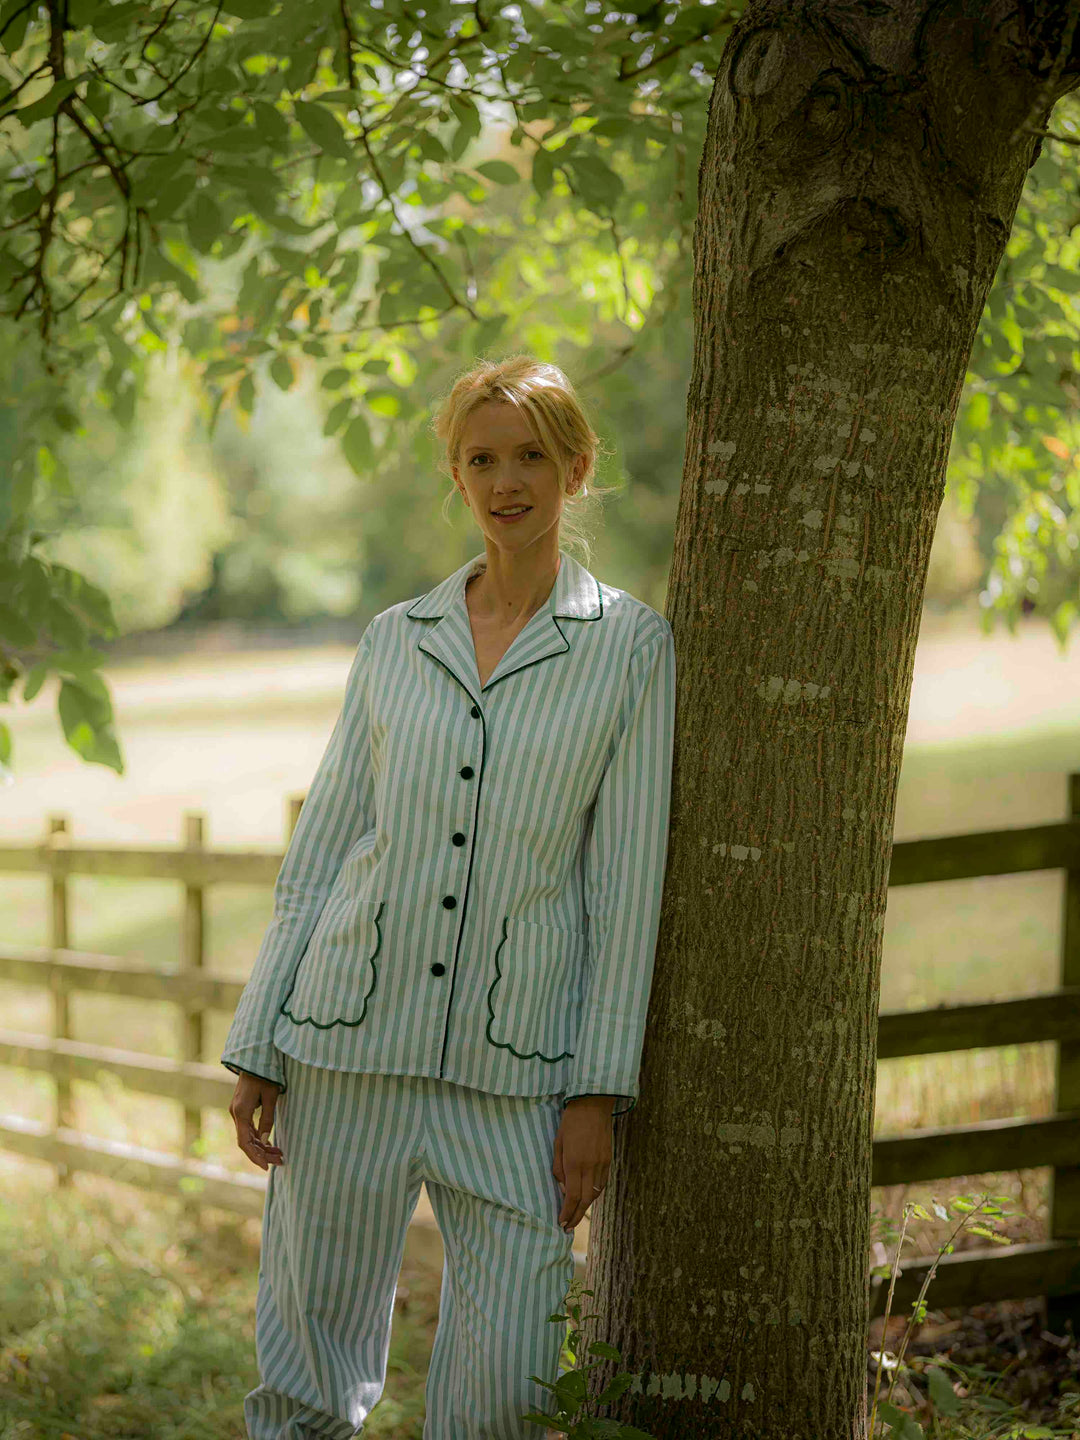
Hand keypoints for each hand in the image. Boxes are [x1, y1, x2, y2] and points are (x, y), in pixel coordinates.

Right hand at [229, 1071, 284, 1170]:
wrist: (255, 1058)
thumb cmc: (266, 1075)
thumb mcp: (271, 1097)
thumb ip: (267, 1120)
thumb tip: (265, 1141)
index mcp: (241, 1112)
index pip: (245, 1142)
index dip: (255, 1156)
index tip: (266, 1167)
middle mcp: (236, 1114)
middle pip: (247, 1141)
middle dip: (263, 1154)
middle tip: (281, 1161)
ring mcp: (237, 1112)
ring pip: (248, 1136)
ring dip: (262, 1146)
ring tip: (279, 1154)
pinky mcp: (242, 1109)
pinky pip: (249, 1128)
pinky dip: (259, 1137)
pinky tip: (270, 1143)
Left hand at [552, 1098, 611, 1231]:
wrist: (593, 1103)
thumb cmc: (571, 1121)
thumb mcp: (558, 1143)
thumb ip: (559, 1167)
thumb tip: (563, 1188)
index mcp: (574, 1162)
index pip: (572, 1196)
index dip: (567, 1213)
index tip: (562, 1223)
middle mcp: (590, 1166)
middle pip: (585, 1199)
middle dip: (576, 1215)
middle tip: (568, 1227)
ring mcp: (602, 1163)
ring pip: (596, 1193)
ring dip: (585, 1206)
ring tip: (576, 1214)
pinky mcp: (609, 1159)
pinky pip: (602, 1182)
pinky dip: (595, 1193)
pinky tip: (587, 1197)